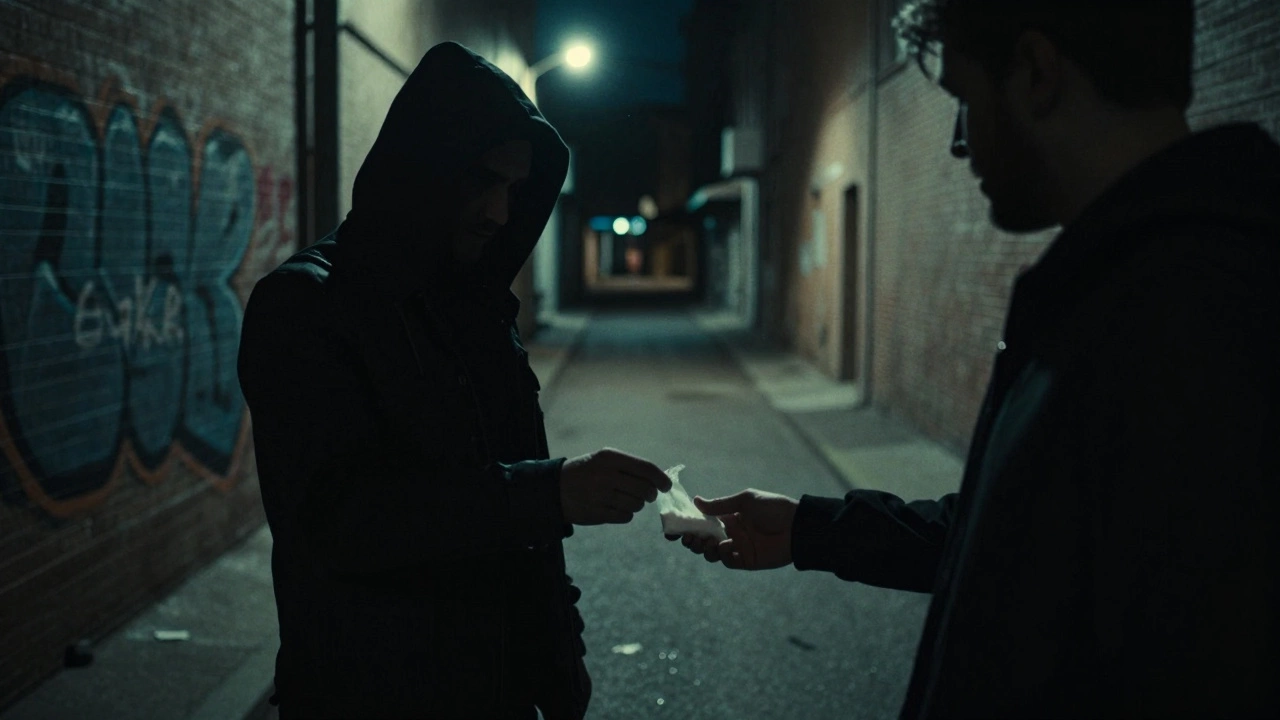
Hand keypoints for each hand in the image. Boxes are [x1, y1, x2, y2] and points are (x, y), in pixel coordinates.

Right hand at [559, 448, 671, 524]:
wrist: (554, 488)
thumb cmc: (586, 472)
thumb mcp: (603, 460)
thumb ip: (630, 466)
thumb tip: (659, 480)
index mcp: (609, 457)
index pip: (646, 468)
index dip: (661, 478)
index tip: (666, 486)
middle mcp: (606, 475)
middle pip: (644, 489)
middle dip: (650, 493)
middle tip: (646, 494)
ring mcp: (601, 495)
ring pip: (637, 505)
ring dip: (637, 504)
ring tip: (625, 499)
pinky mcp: (597, 513)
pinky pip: (626, 516)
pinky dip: (626, 514)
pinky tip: (616, 507)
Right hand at [666, 489, 798, 569]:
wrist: (797, 527)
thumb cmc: (773, 508)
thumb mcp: (745, 500)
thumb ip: (720, 504)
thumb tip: (695, 501)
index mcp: (728, 516)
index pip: (702, 522)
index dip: (687, 525)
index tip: (674, 528)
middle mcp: (730, 532)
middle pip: (702, 539)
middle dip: (691, 539)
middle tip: (689, 537)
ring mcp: (737, 547)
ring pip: (710, 552)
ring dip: (703, 548)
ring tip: (705, 542)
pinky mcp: (746, 561)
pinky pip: (726, 562)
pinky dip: (721, 556)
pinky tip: (725, 546)